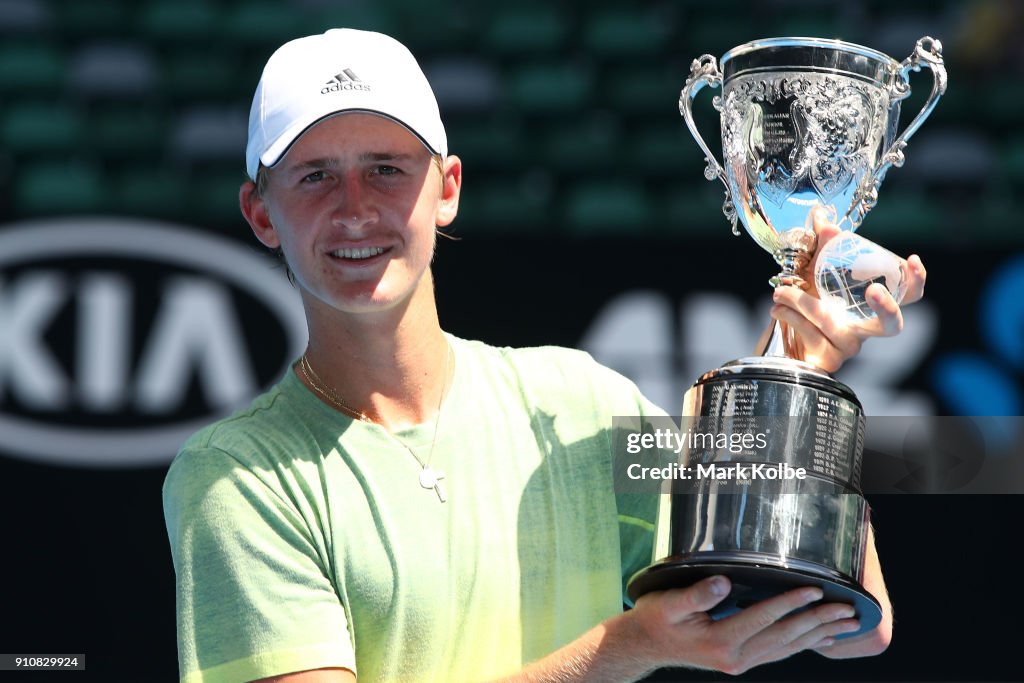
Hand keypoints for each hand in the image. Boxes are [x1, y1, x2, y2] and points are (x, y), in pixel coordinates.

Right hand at [628, 576, 861, 674]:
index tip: (816, 590)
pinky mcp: (741, 660)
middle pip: (785, 637)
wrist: (644, 645)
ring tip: (846, 623)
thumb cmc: (655, 619)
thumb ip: (697, 594)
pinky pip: (780, 652)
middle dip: (818, 621)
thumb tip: (724, 582)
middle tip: (847, 610)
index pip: (764, 618)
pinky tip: (822, 639)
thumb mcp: (669, 603)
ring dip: (819, 634)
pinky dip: (804, 644)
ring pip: (788, 647)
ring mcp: (740, 662)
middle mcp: (736, 657)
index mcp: (721, 641)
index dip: (791, 602)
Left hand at [770, 207, 926, 371]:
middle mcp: (865, 329)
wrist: (779, 337)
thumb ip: (821, 246)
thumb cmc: (806, 303)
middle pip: (891, 325)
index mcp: (872, 305)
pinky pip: (811, 334)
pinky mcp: (826, 359)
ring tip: (780, 289)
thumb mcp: (812, 271)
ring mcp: (847, 347)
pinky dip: (791, 315)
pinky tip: (777, 308)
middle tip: (874, 290)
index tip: (912, 260)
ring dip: (803, 300)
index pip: (908, 296)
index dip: (916, 281)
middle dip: (886, 307)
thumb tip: (821, 216)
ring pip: (832, 322)